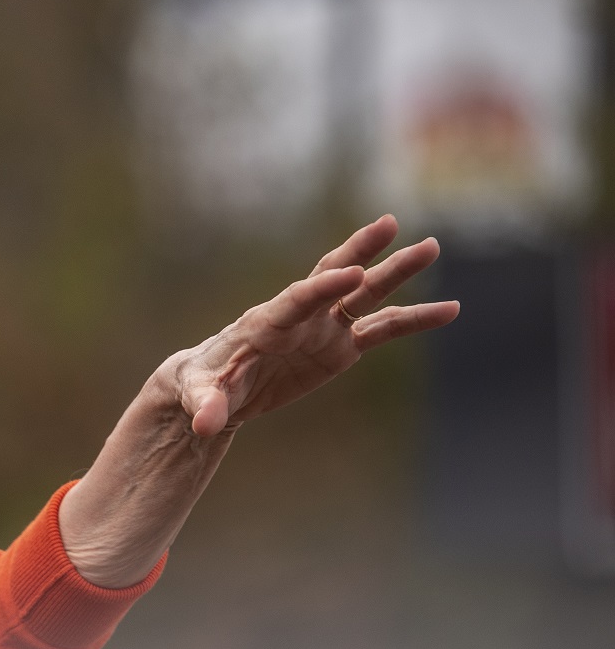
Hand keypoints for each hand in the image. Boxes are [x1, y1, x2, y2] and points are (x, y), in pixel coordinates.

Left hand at [166, 215, 459, 437]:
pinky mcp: (340, 346)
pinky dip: (414, 320)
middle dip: (358, 251)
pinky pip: (383, 329)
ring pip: (365, 294)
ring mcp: (324, 327)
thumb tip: (203, 424)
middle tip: (388, 224)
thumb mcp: (198, 395)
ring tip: (432, 246)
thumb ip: (207, 405)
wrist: (216, 386)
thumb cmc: (202, 384)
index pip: (297, 299)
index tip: (351, 273)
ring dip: (396, 272)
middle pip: (332, 278)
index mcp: (266, 323)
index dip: (322, 287)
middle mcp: (300, 317)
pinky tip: (450, 310)